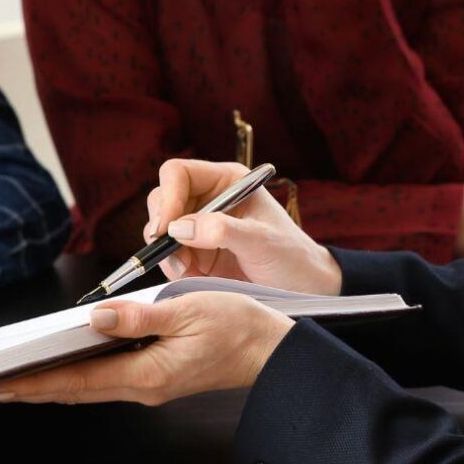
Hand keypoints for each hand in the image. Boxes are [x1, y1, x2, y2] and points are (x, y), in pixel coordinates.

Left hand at [0, 291, 293, 406]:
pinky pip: (105, 379)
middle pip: (73, 390)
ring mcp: (149, 384)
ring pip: (87, 386)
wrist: (276, 351)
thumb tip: (95, 318)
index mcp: (146, 374)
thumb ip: (138, 318)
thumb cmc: (241, 329)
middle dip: (29, 390)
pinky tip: (61, 369)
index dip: (32, 384)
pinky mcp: (156, 376)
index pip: (74, 381)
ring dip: (49, 384)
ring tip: (13, 381)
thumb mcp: (189, 311)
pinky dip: (75, 376)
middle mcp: (143, 386)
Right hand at [143, 158, 340, 294]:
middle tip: (171, 252)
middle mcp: (207, 200)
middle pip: (162, 199)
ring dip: (165, 250)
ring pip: (159, 229)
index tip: (167, 227)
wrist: (304, 289)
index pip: (178, 173)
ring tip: (186, 269)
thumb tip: (178, 228)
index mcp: (226, 182)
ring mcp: (198, 227)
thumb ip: (222, 230)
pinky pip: (167, 255)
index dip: (168, 196)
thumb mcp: (262, 242)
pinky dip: (171, 267)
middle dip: (161, 226)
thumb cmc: (292, 257)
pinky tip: (191, 276)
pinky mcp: (195, 254)